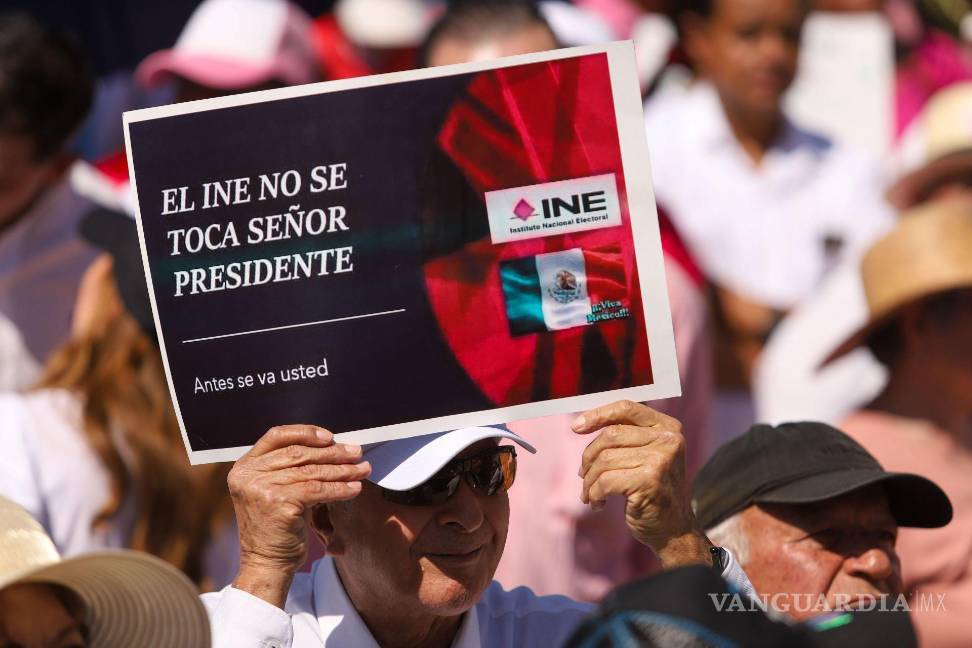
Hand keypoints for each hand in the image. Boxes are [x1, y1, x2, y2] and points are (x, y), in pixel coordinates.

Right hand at [227, 425, 370, 607]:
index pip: (276, 436)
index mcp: (244, 467)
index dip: (305, 433)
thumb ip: (288, 469)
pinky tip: (354, 489)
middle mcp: (249, 475)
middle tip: (356, 453)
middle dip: (333, 452)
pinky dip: (341, 488)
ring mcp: (262, 488)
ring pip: (312, 472)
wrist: (266, 564)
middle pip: (299, 453)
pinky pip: (318, 490)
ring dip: (342, 470)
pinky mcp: (278, 502)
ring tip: (362, 469)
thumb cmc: (274, 528)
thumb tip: (331, 447)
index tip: (330, 437)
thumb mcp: (272, 491)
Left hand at [573, 400, 711, 568]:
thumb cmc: (652, 491)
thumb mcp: (646, 455)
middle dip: (589, 457)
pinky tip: (598, 504)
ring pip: (604, 460)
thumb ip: (625, 435)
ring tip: (590, 494)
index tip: (575, 426)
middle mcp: (668, 440)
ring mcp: (661, 460)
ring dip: (589, 480)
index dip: (598, 414)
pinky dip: (594, 494)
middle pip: (610, 435)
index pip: (626, 408)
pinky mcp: (649, 481)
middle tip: (583, 475)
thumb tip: (580, 423)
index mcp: (668, 427)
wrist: (674, 530)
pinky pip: (605, 481)